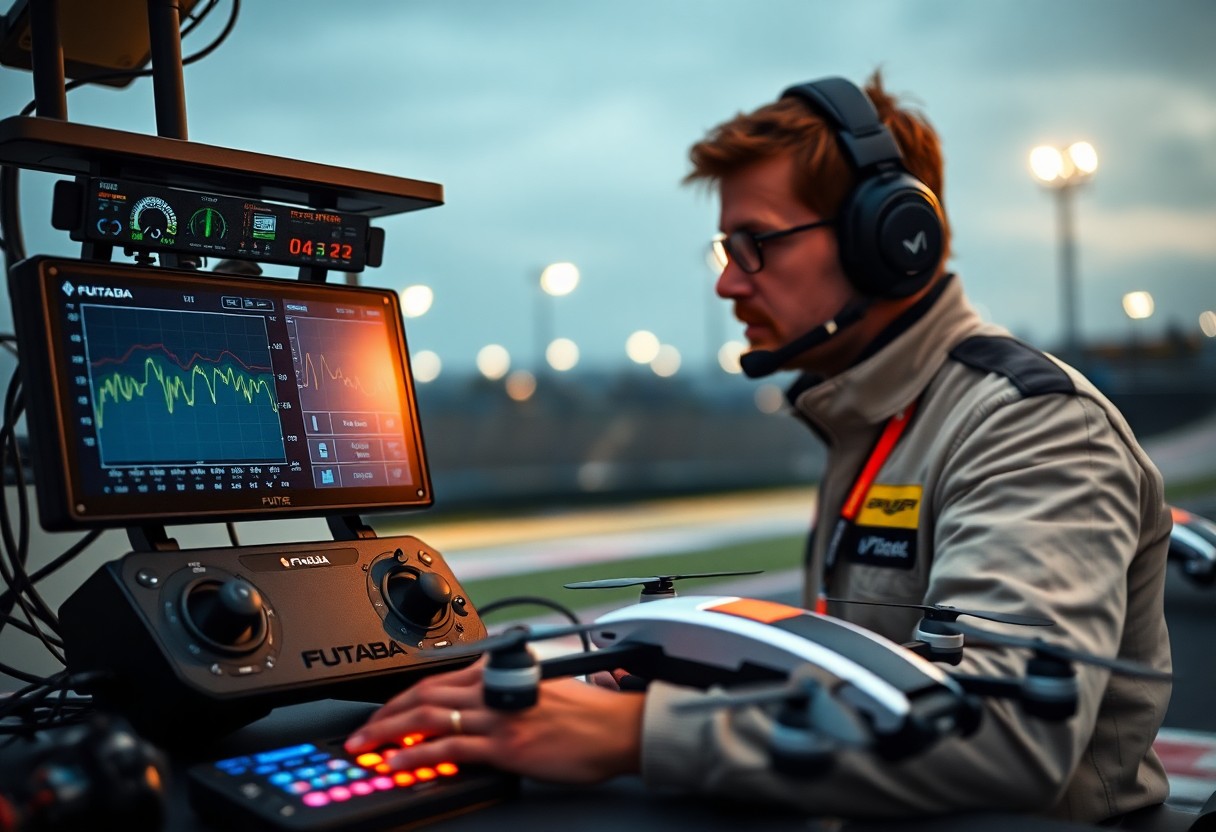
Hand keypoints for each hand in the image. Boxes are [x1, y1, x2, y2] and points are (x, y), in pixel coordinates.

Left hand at [344, 657, 645, 783]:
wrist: (617, 729)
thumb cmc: (588, 713)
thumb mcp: (542, 685)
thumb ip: (508, 686)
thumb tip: (482, 699)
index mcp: (501, 671)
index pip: (439, 678)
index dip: (404, 696)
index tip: (385, 711)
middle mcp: (494, 688)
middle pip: (425, 694)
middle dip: (386, 714)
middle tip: (360, 731)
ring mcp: (498, 716)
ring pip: (429, 717)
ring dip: (390, 733)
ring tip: (366, 746)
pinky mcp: (505, 745)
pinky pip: (450, 748)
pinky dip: (418, 755)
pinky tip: (399, 762)